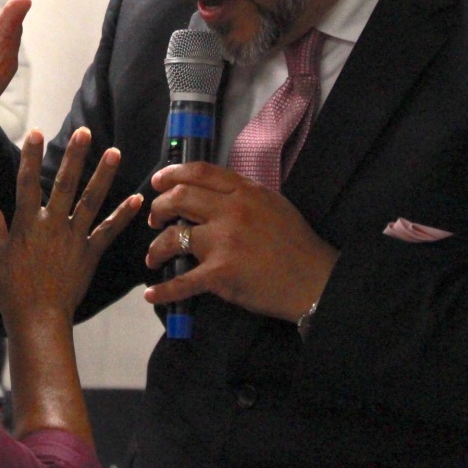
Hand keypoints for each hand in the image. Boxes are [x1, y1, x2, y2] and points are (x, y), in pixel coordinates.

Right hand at [0, 127, 140, 328]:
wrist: (37, 319)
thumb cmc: (11, 289)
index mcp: (27, 225)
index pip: (28, 183)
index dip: (31, 157)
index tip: (35, 132)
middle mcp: (53, 226)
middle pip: (65, 184)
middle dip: (75, 156)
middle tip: (84, 132)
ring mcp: (74, 239)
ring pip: (91, 201)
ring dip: (103, 176)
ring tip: (114, 152)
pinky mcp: (90, 254)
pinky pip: (108, 232)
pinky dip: (123, 216)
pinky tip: (136, 199)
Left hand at [143, 162, 337, 322]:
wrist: (314, 280)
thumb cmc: (297, 243)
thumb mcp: (272, 203)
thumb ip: (243, 195)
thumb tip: (212, 193)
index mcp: (245, 191)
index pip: (199, 172)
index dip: (171, 174)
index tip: (158, 182)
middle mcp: (231, 211)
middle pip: (178, 199)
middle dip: (158, 208)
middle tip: (155, 220)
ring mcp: (223, 242)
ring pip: (172, 237)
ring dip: (156, 248)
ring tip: (155, 256)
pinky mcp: (220, 274)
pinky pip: (182, 281)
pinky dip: (164, 290)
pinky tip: (153, 294)